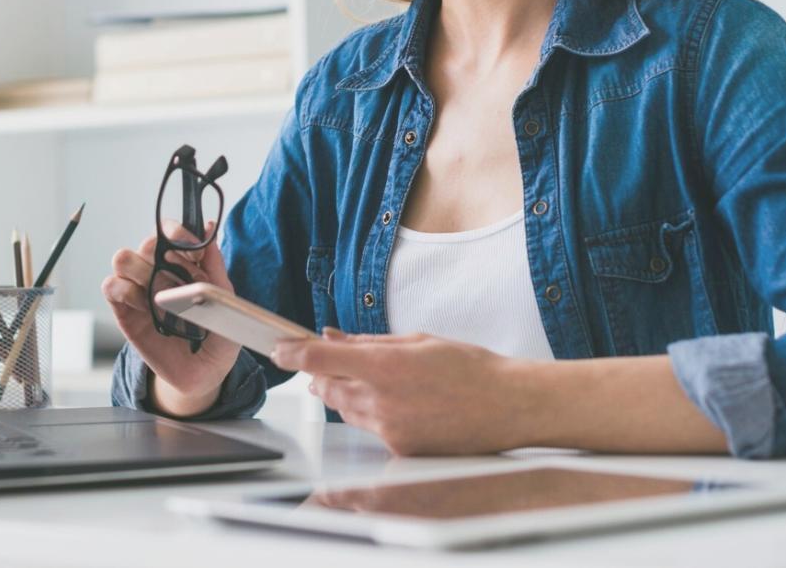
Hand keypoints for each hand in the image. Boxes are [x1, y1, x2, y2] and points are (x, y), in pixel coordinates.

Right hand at [100, 220, 240, 412]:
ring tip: (158, 294)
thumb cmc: (218, 334)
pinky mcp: (124, 311)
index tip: (195, 253)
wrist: (204, 372)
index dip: (179, 234)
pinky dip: (123, 290)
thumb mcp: (224, 298)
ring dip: (140, 270)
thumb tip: (209, 227)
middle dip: (161, 254)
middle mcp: (159, 270)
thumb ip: (215, 264)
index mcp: (184, 262)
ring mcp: (139, 289)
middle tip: (178, 279)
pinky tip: (141, 305)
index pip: (171, 230)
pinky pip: (111, 287)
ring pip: (123, 259)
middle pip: (147, 242)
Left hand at [272, 329, 533, 454]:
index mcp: (386, 364)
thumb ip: (370, 341)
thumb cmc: (470, 369)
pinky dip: (371, 413)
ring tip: (364, 378)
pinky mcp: (398, 448)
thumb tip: (336, 336)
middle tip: (319, 361)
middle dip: (320, 373)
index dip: (293, 352)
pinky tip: (393, 401)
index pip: (322, 358)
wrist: (505, 407)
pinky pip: (370, 428)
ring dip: (343, 393)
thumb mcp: (419, 340)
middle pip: (328, 387)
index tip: (280, 348)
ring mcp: (389, 428)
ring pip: (346, 410)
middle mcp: (382, 399)